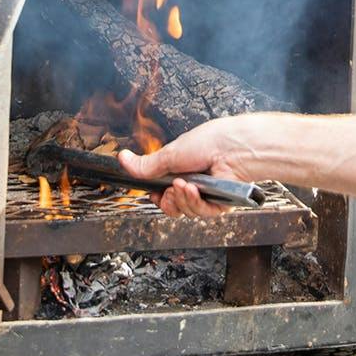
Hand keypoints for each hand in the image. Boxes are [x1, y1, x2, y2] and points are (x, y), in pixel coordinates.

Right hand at [117, 115, 262, 218]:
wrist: (233, 147)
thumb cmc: (207, 142)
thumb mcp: (170, 154)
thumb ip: (146, 164)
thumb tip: (122, 159)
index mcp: (180, 171)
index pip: (162, 193)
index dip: (157, 197)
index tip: (155, 192)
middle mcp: (192, 184)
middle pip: (172, 207)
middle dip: (168, 200)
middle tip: (170, 189)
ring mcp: (206, 195)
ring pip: (185, 211)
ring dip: (182, 199)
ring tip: (185, 184)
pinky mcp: (219, 204)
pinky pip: (201, 213)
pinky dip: (196, 203)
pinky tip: (195, 190)